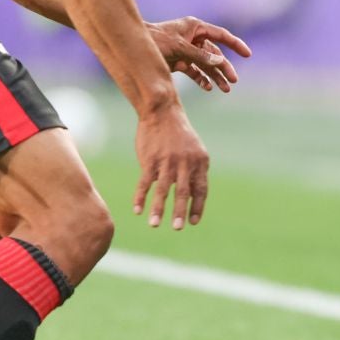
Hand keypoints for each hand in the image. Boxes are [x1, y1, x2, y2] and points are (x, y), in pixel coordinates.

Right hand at [132, 104, 210, 228]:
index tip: (193, 221)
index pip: (201, 189)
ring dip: (158, 209)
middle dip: (180, 212)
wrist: (162, 112)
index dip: (197, 206)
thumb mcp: (193, 150)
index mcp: (199, 162)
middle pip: (184, 192)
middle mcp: (185, 163)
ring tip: (155, 225)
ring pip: (163, 190)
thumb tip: (192, 195)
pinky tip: (137, 210)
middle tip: (178, 228)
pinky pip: (145, 182)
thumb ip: (194, 171)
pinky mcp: (150, 159)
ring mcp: (167, 161)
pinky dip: (141, 197)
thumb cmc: (178, 134)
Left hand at [148, 17, 251, 92]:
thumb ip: (200, 55)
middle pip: (215, 54)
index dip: (235, 44)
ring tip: (225, 89)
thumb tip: (220, 63)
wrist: (131, 47)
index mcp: (195, 27)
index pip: (221, 36)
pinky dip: (201, 79)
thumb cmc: (154, 41)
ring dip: (215, 76)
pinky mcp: (178, 61)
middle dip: (224, 68)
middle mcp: (193, 38)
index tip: (248, 55)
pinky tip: (208, 88)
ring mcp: (186, 50)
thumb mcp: (179, 47)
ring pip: (206, 64)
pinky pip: (194, 71)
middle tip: (233, 82)